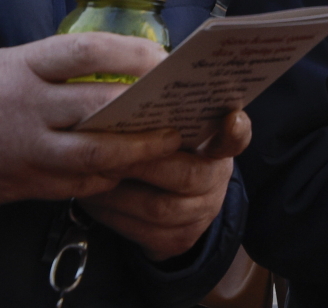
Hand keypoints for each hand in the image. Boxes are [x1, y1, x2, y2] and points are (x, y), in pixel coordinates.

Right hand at [0, 33, 189, 205]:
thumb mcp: (22, 61)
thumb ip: (69, 63)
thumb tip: (135, 62)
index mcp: (25, 65)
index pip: (85, 51)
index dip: (129, 53)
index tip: (162, 59)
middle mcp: (25, 105)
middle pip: (96, 106)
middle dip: (142, 109)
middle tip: (176, 109)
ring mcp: (26, 147)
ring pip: (92, 152)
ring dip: (136, 150)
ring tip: (166, 142)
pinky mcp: (27, 181)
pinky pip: (78, 181)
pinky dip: (108, 175)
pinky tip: (128, 166)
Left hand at [80, 109, 250, 260]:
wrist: (181, 206)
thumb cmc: (171, 152)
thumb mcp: (178, 130)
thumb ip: (169, 113)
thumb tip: (137, 85)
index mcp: (219, 147)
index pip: (237, 138)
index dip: (235, 131)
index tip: (231, 119)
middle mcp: (217, 182)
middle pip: (186, 176)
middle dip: (142, 162)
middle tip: (107, 147)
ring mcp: (199, 216)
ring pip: (156, 208)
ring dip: (116, 190)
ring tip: (90, 171)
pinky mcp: (176, 242)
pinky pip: (138, 231)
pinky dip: (109, 213)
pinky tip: (90, 195)